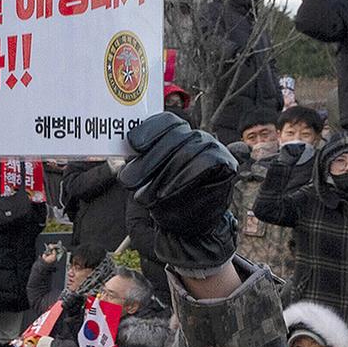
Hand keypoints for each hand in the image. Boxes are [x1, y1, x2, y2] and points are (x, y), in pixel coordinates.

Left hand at [119, 112, 238, 274]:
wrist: (191, 224)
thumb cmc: (167, 196)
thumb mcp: (148, 178)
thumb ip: (140, 164)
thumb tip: (122, 162)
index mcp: (178, 132)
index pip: (165, 122)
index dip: (148, 130)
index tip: (133, 145)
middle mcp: (196, 135)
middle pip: (172, 139)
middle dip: (148, 162)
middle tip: (127, 181)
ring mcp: (212, 147)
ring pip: (187, 152)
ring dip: (162, 176)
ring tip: (146, 196)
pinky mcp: (225, 162)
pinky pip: (205, 163)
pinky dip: (183, 178)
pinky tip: (167, 192)